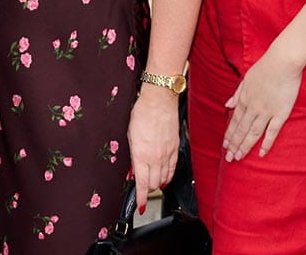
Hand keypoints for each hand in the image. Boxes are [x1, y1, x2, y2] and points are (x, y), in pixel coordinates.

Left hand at [127, 87, 180, 213]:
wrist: (159, 101)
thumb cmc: (142, 113)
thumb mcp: (129, 135)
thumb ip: (132, 156)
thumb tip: (132, 170)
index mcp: (141, 154)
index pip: (142, 183)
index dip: (141, 198)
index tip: (140, 205)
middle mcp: (156, 157)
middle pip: (154, 184)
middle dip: (148, 190)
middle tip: (143, 191)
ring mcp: (167, 154)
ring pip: (164, 178)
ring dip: (158, 185)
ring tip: (152, 185)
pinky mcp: (175, 148)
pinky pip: (173, 169)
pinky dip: (168, 176)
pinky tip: (165, 178)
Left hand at [223, 47, 302, 160]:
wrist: (282, 61)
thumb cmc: (266, 67)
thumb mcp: (246, 78)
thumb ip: (237, 94)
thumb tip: (227, 105)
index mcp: (244, 98)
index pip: (234, 121)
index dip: (229, 134)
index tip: (225, 145)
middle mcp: (252, 107)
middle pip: (241, 129)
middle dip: (234, 144)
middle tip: (229, 158)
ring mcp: (266, 111)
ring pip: (252, 133)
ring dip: (245, 146)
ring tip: (239, 157)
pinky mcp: (280, 113)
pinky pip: (272, 132)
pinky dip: (266, 144)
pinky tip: (261, 153)